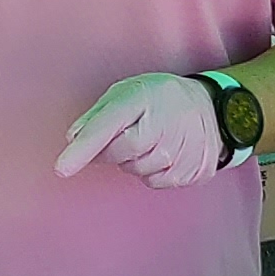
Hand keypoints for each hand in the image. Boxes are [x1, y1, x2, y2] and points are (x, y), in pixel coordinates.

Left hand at [59, 72, 230, 187]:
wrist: (212, 105)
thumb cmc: (159, 98)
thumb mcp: (126, 93)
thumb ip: (97, 116)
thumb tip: (73, 138)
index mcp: (141, 99)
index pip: (105, 128)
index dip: (82, 150)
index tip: (61, 168)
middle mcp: (164, 125)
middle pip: (120, 155)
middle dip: (113, 150)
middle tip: (126, 133)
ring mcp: (182, 150)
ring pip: (138, 171)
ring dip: (135, 161)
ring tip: (151, 139)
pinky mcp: (193, 170)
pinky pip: (156, 182)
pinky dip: (153, 171)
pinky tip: (165, 151)